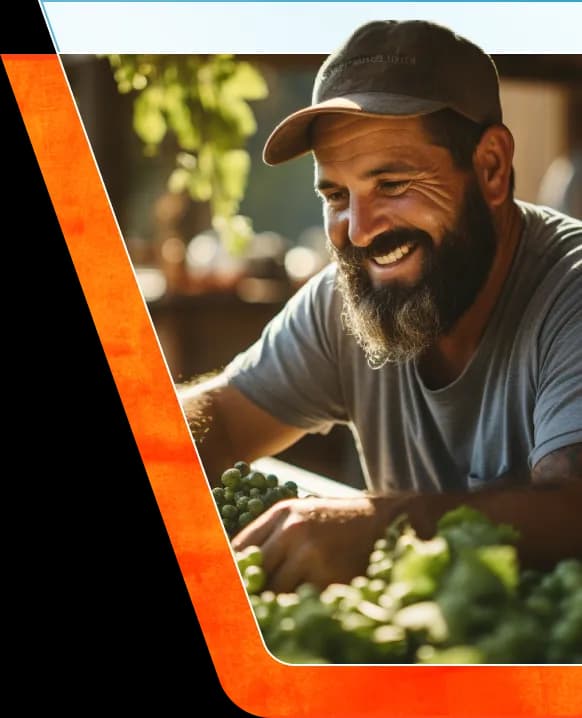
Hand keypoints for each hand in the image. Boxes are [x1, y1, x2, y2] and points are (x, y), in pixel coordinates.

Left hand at [231, 495, 389, 592]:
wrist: (387, 521)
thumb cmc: (340, 521)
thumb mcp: (303, 514)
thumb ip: (272, 534)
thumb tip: (238, 564)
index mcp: (282, 512)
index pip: (240, 546)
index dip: (234, 570)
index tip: (235, 583)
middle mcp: (293, 530)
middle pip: (255, 571)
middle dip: (253, 589)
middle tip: (253, 601)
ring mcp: (312, 554)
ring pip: (276, 591)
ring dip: (276, 601)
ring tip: (279, 606)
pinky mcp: (330, 577)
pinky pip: (302, 600)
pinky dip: (301, 606)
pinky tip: (304, 605)